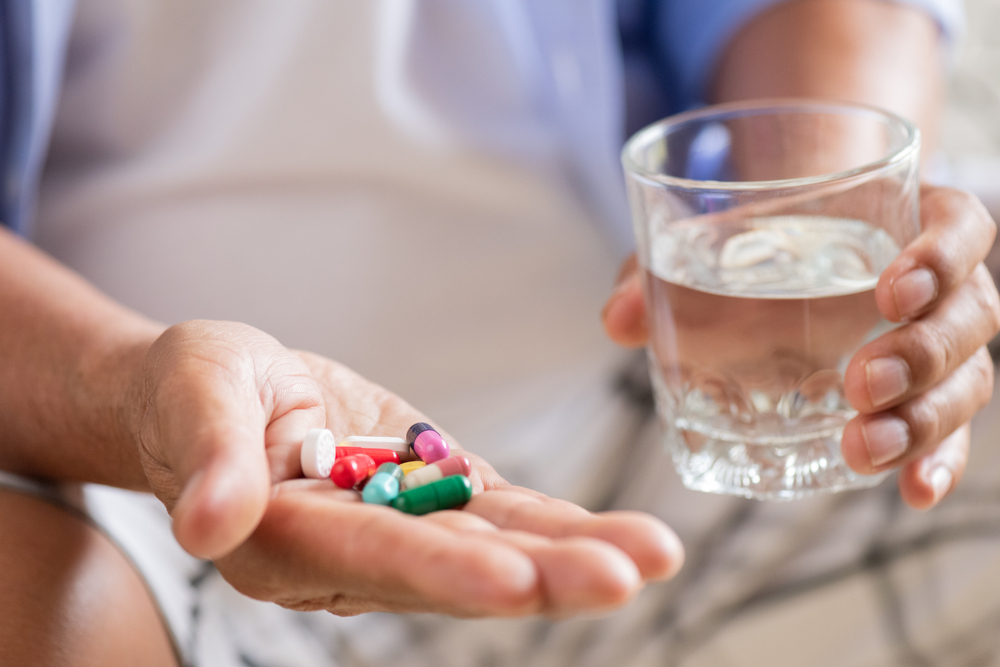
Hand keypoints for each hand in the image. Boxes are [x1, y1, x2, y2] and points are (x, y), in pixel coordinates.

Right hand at [132, 321, 683, 616]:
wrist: (224, 391)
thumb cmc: (190, 390)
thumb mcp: (194, 398)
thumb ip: (209, 458)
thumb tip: (208, 527)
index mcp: (287, 540)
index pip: (372, 557)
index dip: (443, 571)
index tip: (517, 582)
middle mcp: (354, 552)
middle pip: (455, 567)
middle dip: (542, 574)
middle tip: (625, 574)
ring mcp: (400, 526)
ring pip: (494, 544)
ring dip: (573, 553)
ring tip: (652, 555)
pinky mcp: (431, 493)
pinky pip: (500, 512)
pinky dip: (559, 525)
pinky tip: (621, 537)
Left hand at [602, 186, 999, 508]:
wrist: (782, 252)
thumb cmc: (754, 242)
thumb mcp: (702, 244)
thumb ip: (659, 269)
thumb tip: (618, 320)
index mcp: (907, 221)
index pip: (960, 227)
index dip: (942, 256)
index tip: (892, 290)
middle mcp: (940, 285)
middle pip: (970, 316)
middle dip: (923, 354)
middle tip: (860, 382)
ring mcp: (936, 344)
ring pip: (965, 381)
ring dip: (924, 420)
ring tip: (863, 447)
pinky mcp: (919, 397)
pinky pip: (947, 431)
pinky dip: (935, 461)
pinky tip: (909, 490)